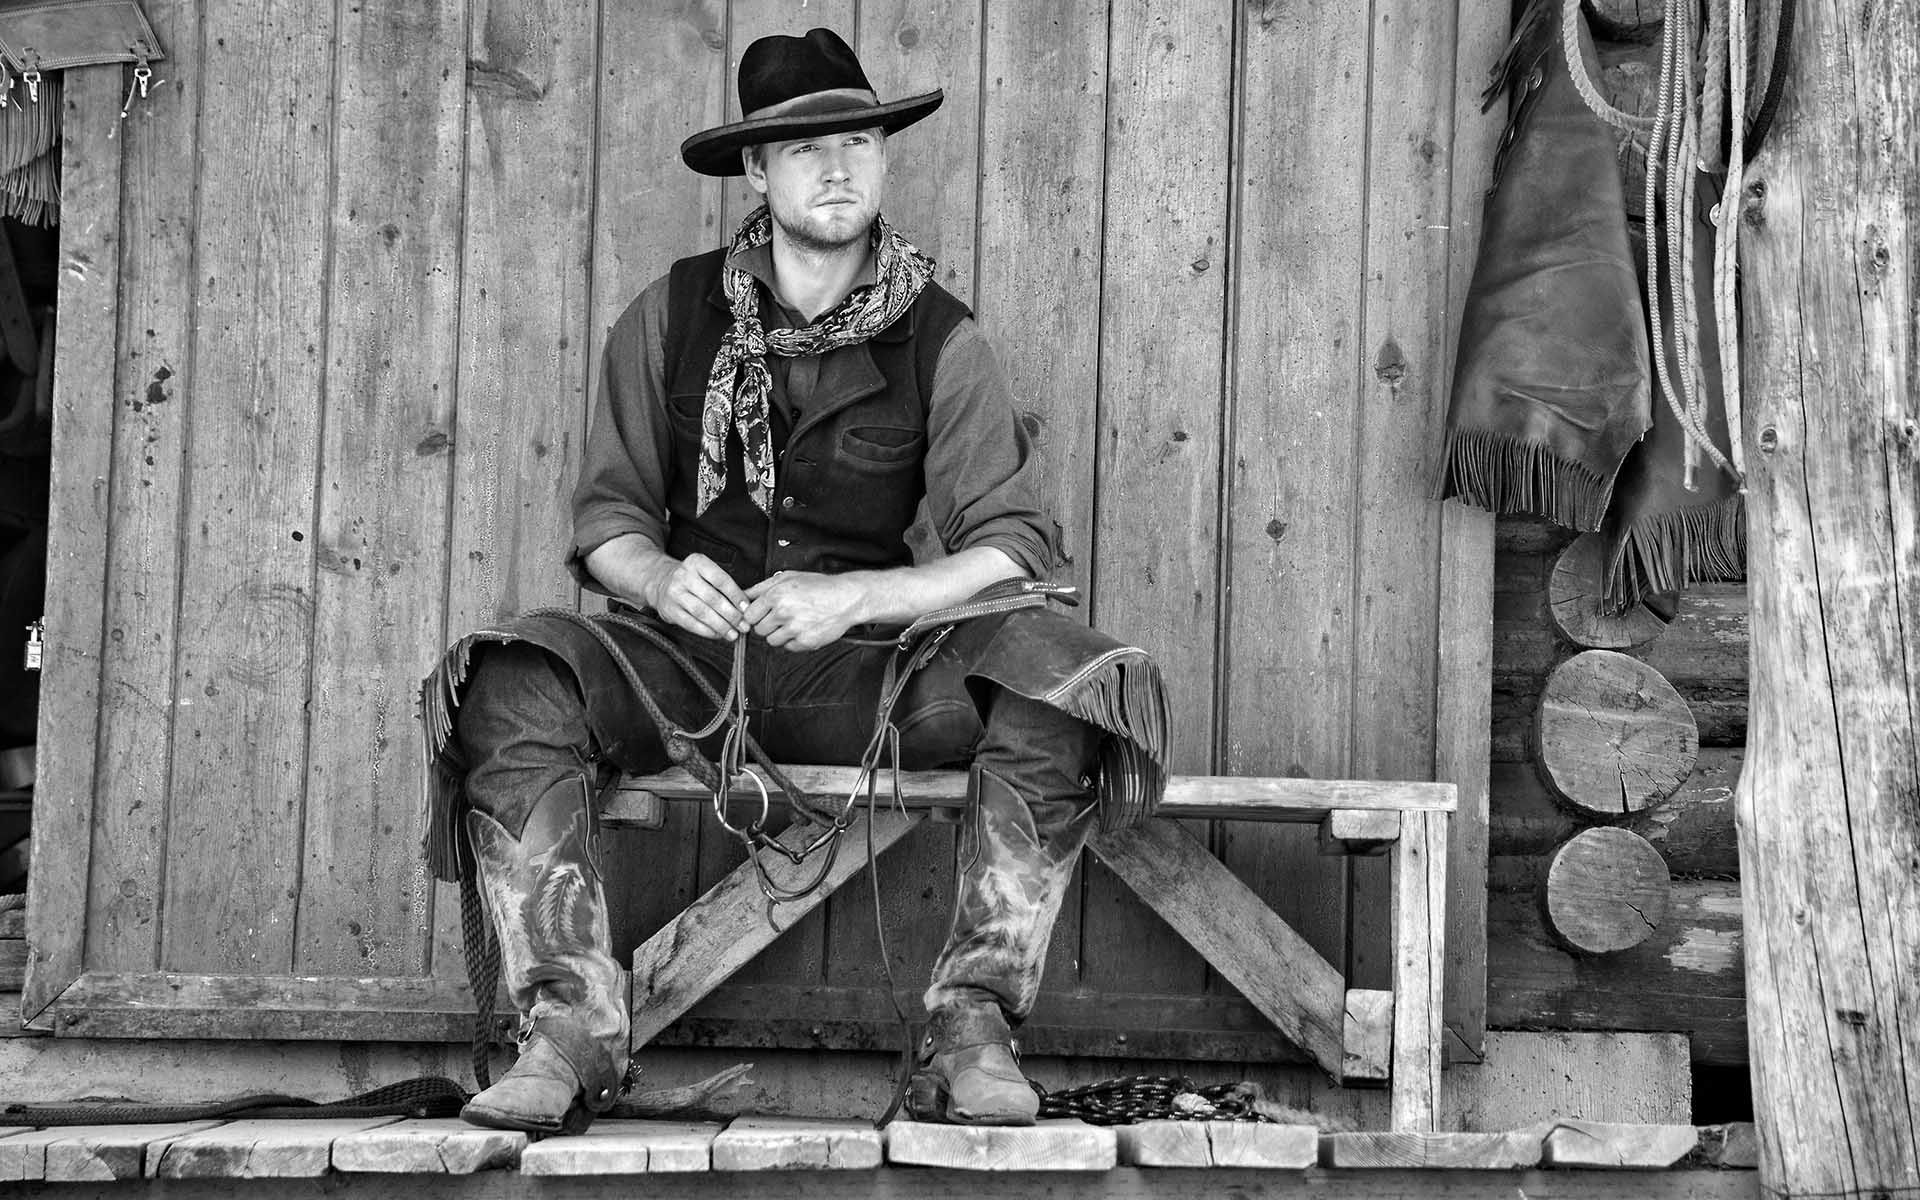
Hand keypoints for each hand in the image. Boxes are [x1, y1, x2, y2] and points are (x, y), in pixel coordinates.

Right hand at [642, 553, 750, 640]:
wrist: (660, 581)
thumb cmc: (693, 579)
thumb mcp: (706, 573)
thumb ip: (724, 587)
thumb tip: (746, 609)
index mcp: (696, 562)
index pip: (720, 579)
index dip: (736, 595)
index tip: (747, 609)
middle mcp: (683, 576)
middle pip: (712, 598)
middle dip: (731, 614)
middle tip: (744, 626)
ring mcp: (674, 593)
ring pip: (701, 612)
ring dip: (720, 625)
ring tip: (733, 634)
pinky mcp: (669, 610)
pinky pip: (691, 623)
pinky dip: (707, 631)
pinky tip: (718, 635)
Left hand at [744, 571, 867, 650]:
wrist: (846, 598)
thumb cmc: (819, 586)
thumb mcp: (788, 577)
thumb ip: (762, 587)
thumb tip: (742, 596)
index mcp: (776, 595)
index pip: (749, 616)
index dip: (754, 616)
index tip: (761, 615)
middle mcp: (784, 612)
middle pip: (759, 630)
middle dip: (767, 625)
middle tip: (781, 617)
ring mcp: (794, 628)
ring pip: (772, 641)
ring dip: (780, 634)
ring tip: (794, 622)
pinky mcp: (805, 642)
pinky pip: (788, 647)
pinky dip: (793, 641)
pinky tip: (804, 628)